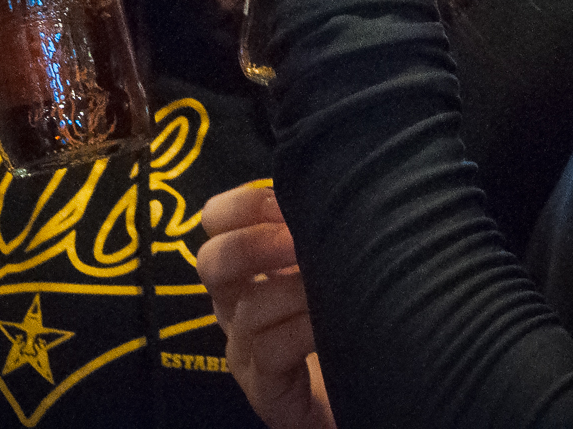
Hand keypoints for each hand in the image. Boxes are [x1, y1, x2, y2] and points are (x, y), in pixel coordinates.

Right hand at [199, 185, 336, 428]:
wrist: (362, 396)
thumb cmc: (346, 323)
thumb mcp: (328, 266)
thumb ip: (318, 230)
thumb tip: (333, 175)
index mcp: (246, 269)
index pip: (214, 219)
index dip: (244, 204)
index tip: (288, 203)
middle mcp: (235, 307)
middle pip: (210, 261)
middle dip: (253, 243)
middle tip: (295, 241)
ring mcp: (245, 352)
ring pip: (245, 308)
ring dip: (291, 289)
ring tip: (329, 286)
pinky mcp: (265, 392)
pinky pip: (268, 352)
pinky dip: (300, 330)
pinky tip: (328, 323)